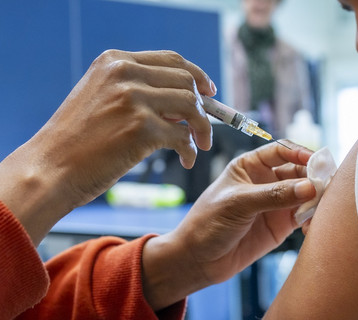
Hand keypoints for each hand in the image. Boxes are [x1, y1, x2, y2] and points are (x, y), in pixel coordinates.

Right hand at [0, 50, 215, 243]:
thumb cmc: (77, 141)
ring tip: (200, 146)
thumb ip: (138, 92)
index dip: (197, 75)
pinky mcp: (140, 128)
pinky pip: (183, 136)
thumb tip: (185, 102)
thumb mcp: (102, 99)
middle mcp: (124, 73)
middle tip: (205, 129)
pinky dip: (190, 150)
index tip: (209, 92)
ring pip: (191, 105)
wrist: (50, 169)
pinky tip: (186, 160)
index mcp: (115, 61)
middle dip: (204, 105)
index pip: (171, 60)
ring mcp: (133, 99)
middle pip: (187, 80)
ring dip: (202, 128)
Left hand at [141, 141, 316, 309]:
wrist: (198, 260)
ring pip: (306, 193)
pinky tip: (312, 225)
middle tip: (326, 186)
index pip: (282, 150)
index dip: (300, 153)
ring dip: (317, 198)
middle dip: (314, 176)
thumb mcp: (238, 204)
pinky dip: (313, 218)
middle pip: (299, 171)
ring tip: (324, 207)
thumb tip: (309, 187)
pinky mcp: (281, 224)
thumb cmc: (208, 223)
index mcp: (250, 165)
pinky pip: (305, 215)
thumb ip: (274, 195)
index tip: (316, 162)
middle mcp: (266, 180)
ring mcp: (276, 203)